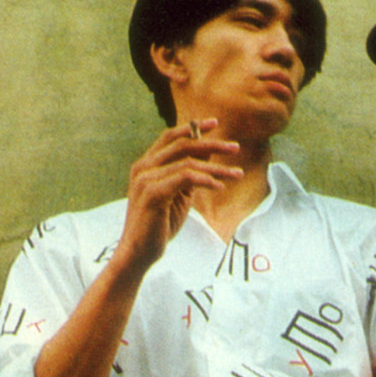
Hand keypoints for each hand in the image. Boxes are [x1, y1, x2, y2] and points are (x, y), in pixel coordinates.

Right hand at [115, 118, 241, 271]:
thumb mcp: (177, 194)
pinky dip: (206, 180)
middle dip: (212, 144)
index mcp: (145, 165)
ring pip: (188, 163)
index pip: (170, 137)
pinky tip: (220, 186)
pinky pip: (186, 178)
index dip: (192, 128)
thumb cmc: (158, 225)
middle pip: (182, 145)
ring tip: (237, 174)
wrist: (138, 252)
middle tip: (235, 148)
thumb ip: (188, 175)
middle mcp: (143, 168)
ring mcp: (146, 180)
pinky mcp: (153, 194)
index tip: (214, 123)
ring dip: (217, 168)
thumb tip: (208, 157)